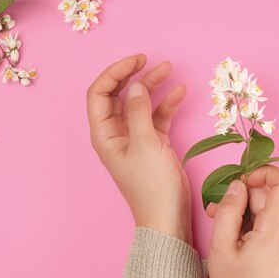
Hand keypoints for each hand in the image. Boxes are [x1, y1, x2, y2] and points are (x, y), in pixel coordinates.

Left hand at [87, 54, 191, 243]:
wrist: (168, 217)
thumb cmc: (151, 186)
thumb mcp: (145, 145)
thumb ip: (139, 112)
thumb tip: (135, 85)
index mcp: (104, 134)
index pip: (99, 94)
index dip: (114, 73)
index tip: (136, 61)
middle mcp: (116, 133)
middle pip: (118, 95)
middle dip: (133, 75)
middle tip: (150, 60)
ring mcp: (136, 137)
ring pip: (140, 103)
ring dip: (153, 86)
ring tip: (169, 69)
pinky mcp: (154, 143)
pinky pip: (157, 116)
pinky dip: (167, 103)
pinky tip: (179, 91)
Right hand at [206, 166, 278, 277]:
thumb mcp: (221, 247)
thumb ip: (229, 211)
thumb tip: (237, 185)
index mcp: (274, 232)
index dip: (265, 173)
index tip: (243, 180)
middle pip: (269, 197)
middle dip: (242, 197)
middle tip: (216, 209)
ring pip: (266, 210)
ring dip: (243, 212)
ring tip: (220, 226)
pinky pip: (268, 223)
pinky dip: (250, 223)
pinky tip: (232, 236)